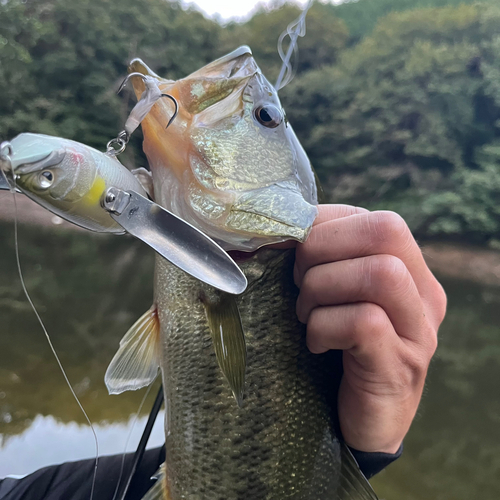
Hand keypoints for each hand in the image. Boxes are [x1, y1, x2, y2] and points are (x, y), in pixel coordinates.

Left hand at [294, 205, 445, 453]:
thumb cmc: (337, 346)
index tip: (291, 249)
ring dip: (322, 288)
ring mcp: (418, 331)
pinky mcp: (400, 366)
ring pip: (381, 274)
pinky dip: (323, 327)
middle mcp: (423, 294)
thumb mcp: (332, 294)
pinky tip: (315, 343)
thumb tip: (267, 231)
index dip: (323, 224)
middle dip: (322, 247)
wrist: (358, 421)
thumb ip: (318, 261)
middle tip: (298, 282)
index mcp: (409, 268)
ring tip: (306, 314)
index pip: (375, 219)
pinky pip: (364, 322)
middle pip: (385, 232)